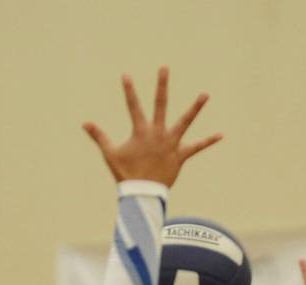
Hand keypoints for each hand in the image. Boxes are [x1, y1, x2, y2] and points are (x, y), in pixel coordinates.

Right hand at [83, 67, 221, 186]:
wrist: (143, 195)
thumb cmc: (125, 175)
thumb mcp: (110, 154)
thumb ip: (99, 136)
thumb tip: (85, 123)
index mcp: (141, 131)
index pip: (133, 106)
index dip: (129, 91)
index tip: (126, 75)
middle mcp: (157, 133)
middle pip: (160, 104)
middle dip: (162, 86)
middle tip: (164, 68)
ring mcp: (170, 144)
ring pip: (185, 122)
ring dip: (195, 108)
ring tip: (205, 94)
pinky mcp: (180, 156)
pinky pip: (196, 147)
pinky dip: (208, 141)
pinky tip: (220, 135)